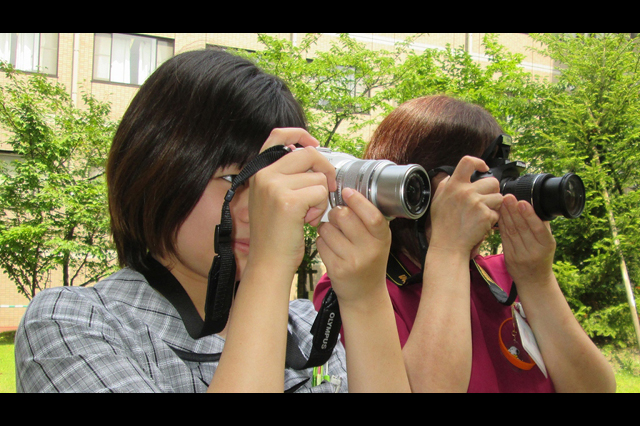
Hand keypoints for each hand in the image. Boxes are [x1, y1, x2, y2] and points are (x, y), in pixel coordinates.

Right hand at [247, 128, 336, 273]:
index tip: (314, 143)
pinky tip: (308, 221)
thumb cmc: (275, 234)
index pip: (278, 135)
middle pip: (308, 154)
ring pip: (318, 176)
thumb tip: (310, 153)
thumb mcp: (271, 198)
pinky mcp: (289, 200)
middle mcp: (264, 175)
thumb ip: (284, 176)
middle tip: (325, 190)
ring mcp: (274, 186)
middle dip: (324, 170)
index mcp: (258, 171)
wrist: (268, 262)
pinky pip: (321, 192)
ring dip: (321, 197)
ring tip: (307, 215)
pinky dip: (321, 208)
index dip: (300, 134)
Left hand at [316, 187, 391, 305]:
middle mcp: (370, 250)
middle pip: (344, 216)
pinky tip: (330, 247)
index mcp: (382, 238)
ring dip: (326, 228)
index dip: (358, 201)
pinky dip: (321, 241)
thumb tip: (349, 192)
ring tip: (334, 235)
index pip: (372, 215)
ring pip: (327, 229)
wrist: (365, 293)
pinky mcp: (336, 269)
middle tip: (338, 217)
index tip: (347, 192)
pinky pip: (320, 243)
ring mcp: (352, 261)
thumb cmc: (369, 259)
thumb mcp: (378, 240)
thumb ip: (368, 218)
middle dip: (336, 212)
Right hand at [428, 156, 502, 256]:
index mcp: (454, 185)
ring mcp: (477, 203)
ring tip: (482, 214)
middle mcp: (466, 192)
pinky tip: (481, 224)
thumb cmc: (442, 225)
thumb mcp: (437, 201)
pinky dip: (493, 219)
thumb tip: (452, 175)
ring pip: (499, 197)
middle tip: (485, 200)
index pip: (468, 162)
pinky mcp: (486, 216)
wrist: (448, 245)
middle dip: (492, 191)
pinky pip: (498, 213)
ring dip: (494, 205)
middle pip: (492, 181)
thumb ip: (445, 186)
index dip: (479, 162)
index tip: (483, 168)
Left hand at [498, 194, 555, 285]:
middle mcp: (534, 251)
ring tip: (502, 202)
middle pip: (522, 228)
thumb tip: (533, 205)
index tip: (522, 202)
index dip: (529, 215)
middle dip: (514, 211)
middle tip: (508, 197)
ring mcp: (520, 256)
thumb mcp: (548, 243)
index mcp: (547, 245)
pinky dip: (501, 225)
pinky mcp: (509, 258)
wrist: (534, 281)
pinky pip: (504, 238)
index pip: (538, 228)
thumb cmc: (542, 257)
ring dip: (505, 216)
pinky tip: (499, 215)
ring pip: (511, 232)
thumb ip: (542, 227)